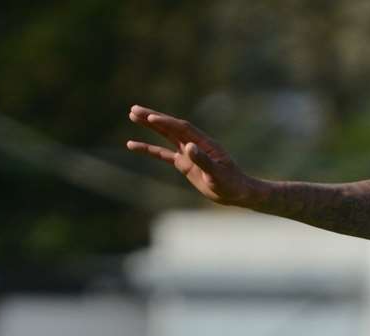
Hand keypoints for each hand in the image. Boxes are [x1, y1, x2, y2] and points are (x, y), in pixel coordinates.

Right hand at [125, 105, 259, 207]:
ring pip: (165, 136)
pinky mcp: (184, 163)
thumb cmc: (231, 183)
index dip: (167, 123)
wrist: (237, 192)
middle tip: (134, 109)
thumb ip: (203, 161)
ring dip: (150, 126)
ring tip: (132, 116)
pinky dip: (148, 149)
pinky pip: (162, 154)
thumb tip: (188, 147)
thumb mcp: (217, 174)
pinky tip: (133, 145)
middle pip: (170, 127)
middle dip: (153, 118)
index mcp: (204, 143)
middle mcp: (194, 144)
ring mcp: (188, 153)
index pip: (182, 129)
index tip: (151, 118)